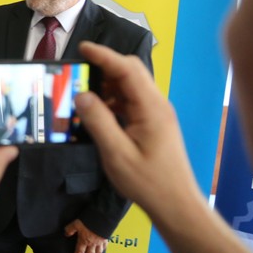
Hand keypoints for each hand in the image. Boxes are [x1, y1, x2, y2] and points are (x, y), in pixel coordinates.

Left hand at [64, 219, 106, 252]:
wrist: (102, 219)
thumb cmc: (89, 221)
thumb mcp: (76, 223)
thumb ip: (70, 229)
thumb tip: (66, 234)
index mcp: (84, 240)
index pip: (80, 251)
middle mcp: (92, 243)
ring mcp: (100, 242)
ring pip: (98, 252)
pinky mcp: (106, 239)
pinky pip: (105, 246)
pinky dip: (103, 250)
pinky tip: (103, 251)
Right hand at [75, 41, 202, 222]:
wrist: (175, 204)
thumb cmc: (147, 181)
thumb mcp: (116, 153)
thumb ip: (98, 121)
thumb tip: (81, 95)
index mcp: (151, 108)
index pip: (128, 70)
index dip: (104, 55)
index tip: (81, 48)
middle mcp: (156, 105)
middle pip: (131, 73)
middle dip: (104, 67)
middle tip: (76, 71)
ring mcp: (156, 114)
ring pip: (130, 87)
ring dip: (106, 85)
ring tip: (80, 92)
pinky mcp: (152, 124)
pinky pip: (130, 102)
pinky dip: (111, 100)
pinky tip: (95, 112)